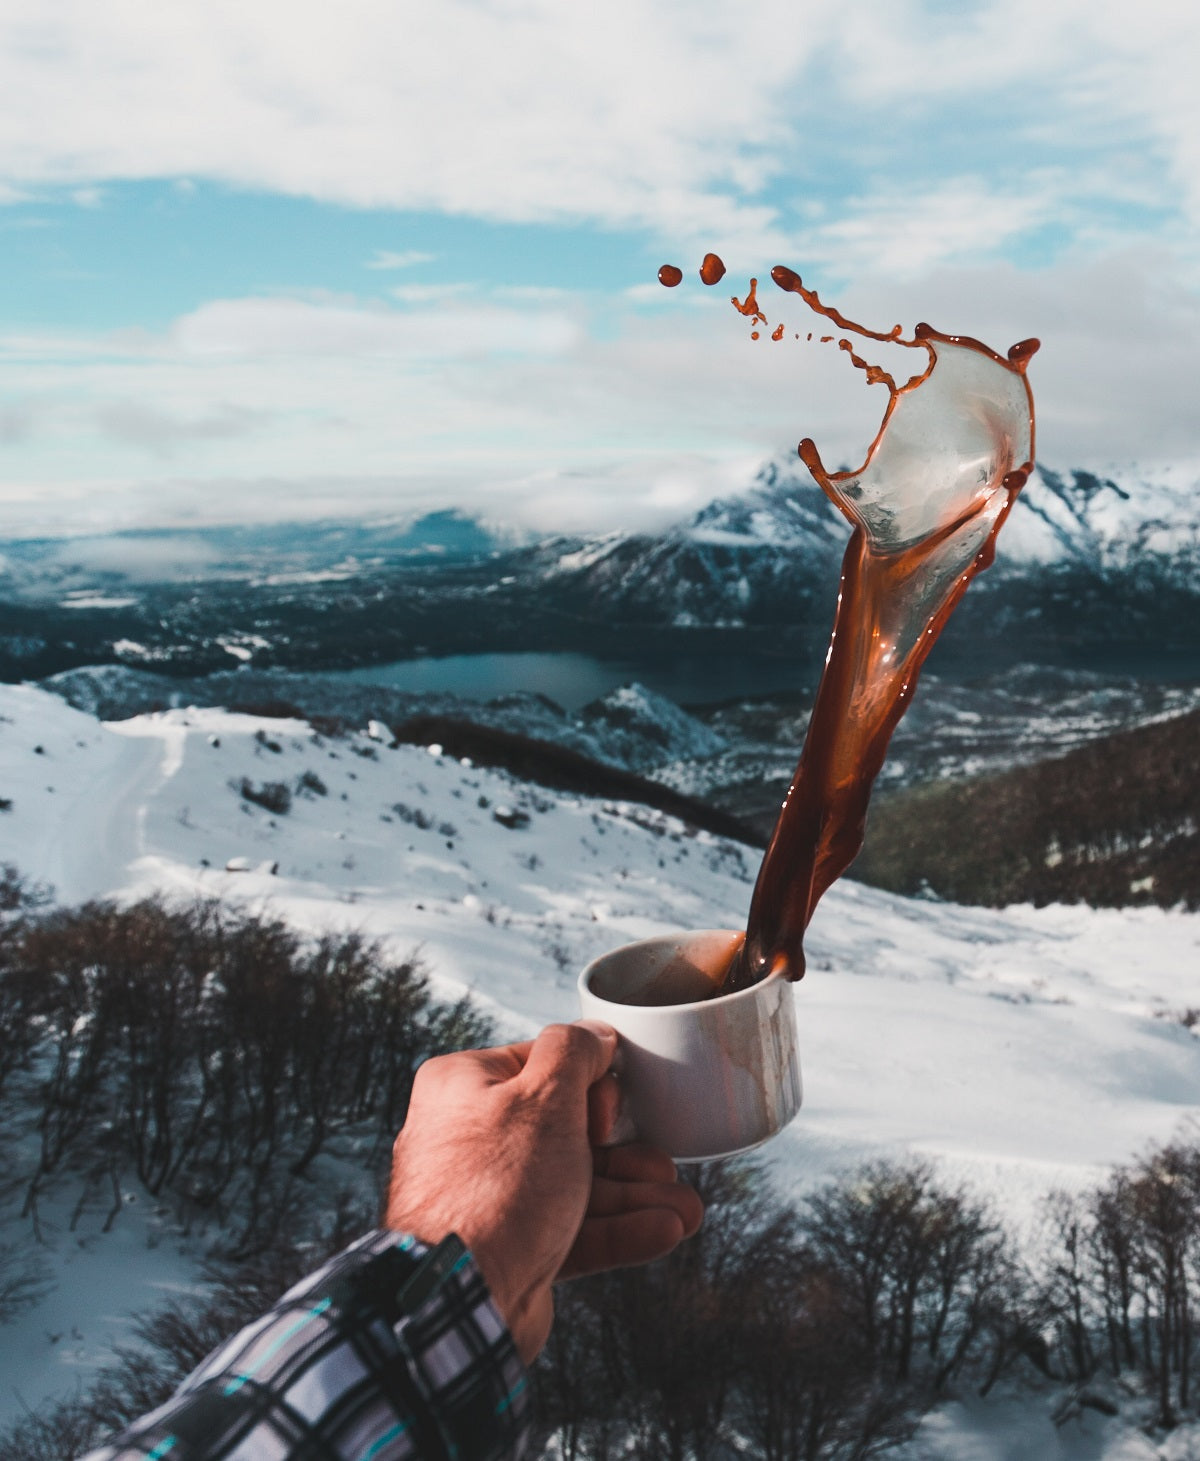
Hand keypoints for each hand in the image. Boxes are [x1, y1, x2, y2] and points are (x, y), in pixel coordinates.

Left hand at [385, 1022, 702, 1362]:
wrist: (459, 1299)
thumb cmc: (495, 1186)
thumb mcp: (545, 1096)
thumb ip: (574, 1052)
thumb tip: (595, 1034)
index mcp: (463, 1087)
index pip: (540, 1065)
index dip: (589, 1084)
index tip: (612, 1110)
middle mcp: (470, 1138)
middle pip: (566, 1130)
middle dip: (627, 1151)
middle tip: (664, 1163)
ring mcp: (490, 1197)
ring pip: (577, 1185)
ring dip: (635, 1197)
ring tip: (687, 1210)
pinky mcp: (511, 1247)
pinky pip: (571, 1230)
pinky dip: (618, 1230)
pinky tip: (663, 1230)